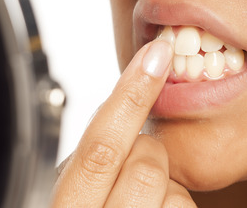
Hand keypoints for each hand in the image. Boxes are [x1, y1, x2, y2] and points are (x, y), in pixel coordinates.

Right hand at [52, 40, 195, 206]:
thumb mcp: (71, 198)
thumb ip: (90, 162)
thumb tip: (121, 105)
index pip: (101, 147)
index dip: (131, 96)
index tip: (156, 54)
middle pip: (147, 158)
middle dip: (148, 154)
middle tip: (130, 174)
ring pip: (175, 190)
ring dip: (167, 190)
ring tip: (141, 206)